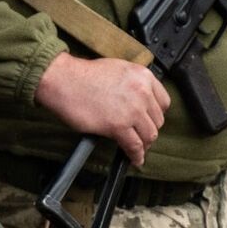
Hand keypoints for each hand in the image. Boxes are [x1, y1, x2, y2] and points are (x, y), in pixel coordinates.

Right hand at [33, 52, 170, 167]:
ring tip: (138, 149)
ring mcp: (132, 110)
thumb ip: (132, 83)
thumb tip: (135, 100)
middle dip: (148, 129)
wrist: (63, 80)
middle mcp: (142, 93)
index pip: (163, 102)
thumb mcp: (117, 69)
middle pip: (157, 120)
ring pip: (149, 134)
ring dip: (144, 144)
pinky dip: (136, 155)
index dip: (155, 114)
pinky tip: (135, 159)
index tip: (149, 120)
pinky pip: (134, 145)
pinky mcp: (118, 126)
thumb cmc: (81, 75)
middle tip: (140, 135)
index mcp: (143, 76)